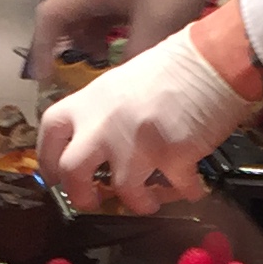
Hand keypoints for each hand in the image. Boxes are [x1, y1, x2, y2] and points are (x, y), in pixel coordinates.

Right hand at [27, 0, 222, 80]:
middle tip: (79, 80)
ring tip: (109, 68)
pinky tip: (127, 54)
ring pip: (88, 24)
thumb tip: (121, 90)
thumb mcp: (156, 25)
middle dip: (69, 52)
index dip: (41, 48)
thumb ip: (134, 60)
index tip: (46, 78)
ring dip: (92, 47)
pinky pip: (108, 21)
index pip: (50, 18)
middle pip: (67, 23)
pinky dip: (110, 40)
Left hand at [37, 27, 256, 214]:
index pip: (51, 132)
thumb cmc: (171, 69)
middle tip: (95, 202)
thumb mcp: (122, 85)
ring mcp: (137, 141)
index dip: (49, 160)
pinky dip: (186, 192)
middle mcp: (106, 122)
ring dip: (140, 203)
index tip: (57, 178)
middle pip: (72, 171)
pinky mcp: (172, 156)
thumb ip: (103, 115)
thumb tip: (98, 150)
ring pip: (124, 192)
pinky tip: (191, 187)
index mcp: (90, 101)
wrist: (213, 60)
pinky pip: (176, 189)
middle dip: (80, 196)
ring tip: (152, 201)